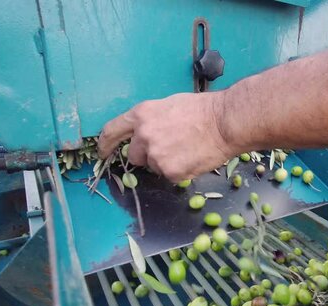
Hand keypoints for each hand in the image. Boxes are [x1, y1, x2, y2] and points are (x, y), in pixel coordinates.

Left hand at [98, 92, 233, 182]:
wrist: (225, 123)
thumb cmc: (202, 110)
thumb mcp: (168, 106)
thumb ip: (151, 121)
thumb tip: (145, 134)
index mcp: (141, 115)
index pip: (111, 131)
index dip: (105, 144)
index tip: (103, 152)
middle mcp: (143, 136)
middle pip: (134, 155)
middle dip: (147, 155)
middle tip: (169, 147)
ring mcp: (156, 156)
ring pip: (153, 167)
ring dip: (164, 163)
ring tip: (186, 150)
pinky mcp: (170, 172)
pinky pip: (169, 176)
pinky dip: (179, 171)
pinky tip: (192, 158)